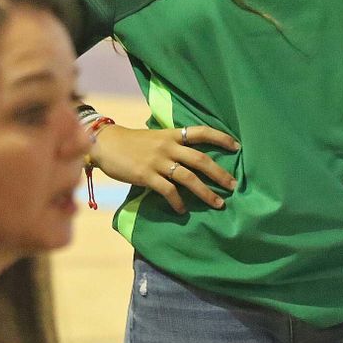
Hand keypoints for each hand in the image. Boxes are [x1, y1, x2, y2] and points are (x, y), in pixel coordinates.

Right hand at [90, 124, 239, 215]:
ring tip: (217, 204)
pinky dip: (178, 202)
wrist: (105, 144)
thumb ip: (173, 144)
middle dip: (219, 174)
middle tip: (233, 186)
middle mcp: (168, 146)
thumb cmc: (132, 142)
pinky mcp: (146, 175)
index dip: (221, 138)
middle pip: (201, 159)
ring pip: (188, 178)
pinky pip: (168, 191)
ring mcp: (158, 161)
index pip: (202, 132)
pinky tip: (182, 211)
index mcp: (172, 134)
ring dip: (205, 193)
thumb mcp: (156, 137)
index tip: (237, 146)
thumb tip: (192, 159)